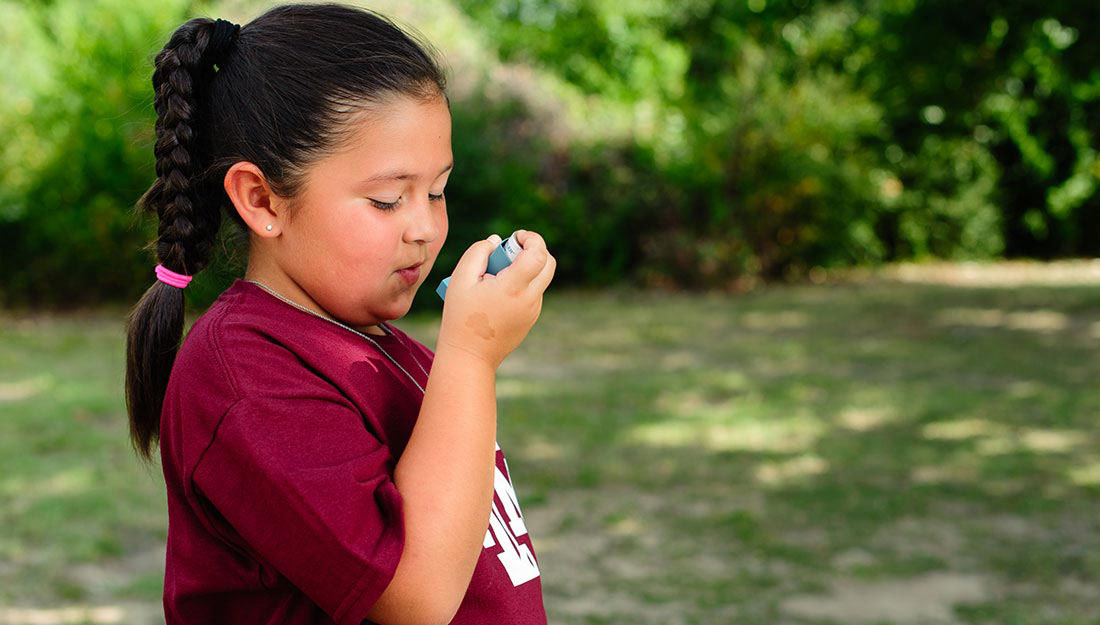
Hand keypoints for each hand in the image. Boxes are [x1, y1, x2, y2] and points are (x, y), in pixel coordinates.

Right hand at [436, 230, 555, 368]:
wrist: (469, 355)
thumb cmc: (461, 316)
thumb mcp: (460, 279)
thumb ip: (478, 252)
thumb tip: (496, 241)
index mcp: (513, 288)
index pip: (539, 255)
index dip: (531, 239)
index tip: (515, 237)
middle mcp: (529, 300)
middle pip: (549, 263)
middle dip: (534, 249)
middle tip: (509, 251)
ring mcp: (533, 311)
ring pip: (541, 278)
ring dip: (526, 268)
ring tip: (496, 276)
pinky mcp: (531, 319)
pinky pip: (533, 293)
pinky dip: (522, 284)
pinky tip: (497, 293)